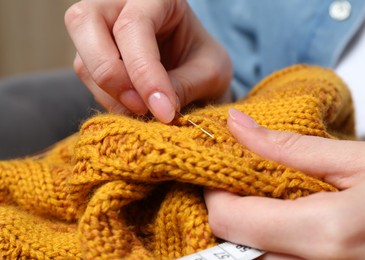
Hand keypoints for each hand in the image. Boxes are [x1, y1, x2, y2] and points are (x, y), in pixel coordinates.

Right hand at [65, 0, 231, 122]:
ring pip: (82, 58)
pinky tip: (135, 109)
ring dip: (111, 94)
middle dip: (110, 72)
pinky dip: (109, 100)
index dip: (145, 71)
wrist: (198, 72)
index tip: (164, 111)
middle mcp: (120, 4)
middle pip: (85, 21)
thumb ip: (185, 86)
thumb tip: (156, 108)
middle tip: (140, 107)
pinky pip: (87, 79)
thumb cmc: (205, 63)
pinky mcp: (93, 56)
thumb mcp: (210, 73)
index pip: (135, 25)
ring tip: (146, 112)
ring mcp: (101, 30)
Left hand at [205, 108, 364, 258]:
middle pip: (238, 251)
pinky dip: (270, 249)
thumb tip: (238, 126)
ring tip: (262, 205)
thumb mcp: (357, 160)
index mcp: (327, 233)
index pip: (233, 222)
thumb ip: (287, 148)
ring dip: (248, 237)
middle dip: (229, 218)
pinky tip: (284, 226)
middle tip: (238, 189)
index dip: (216, 196)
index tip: (221, 177)